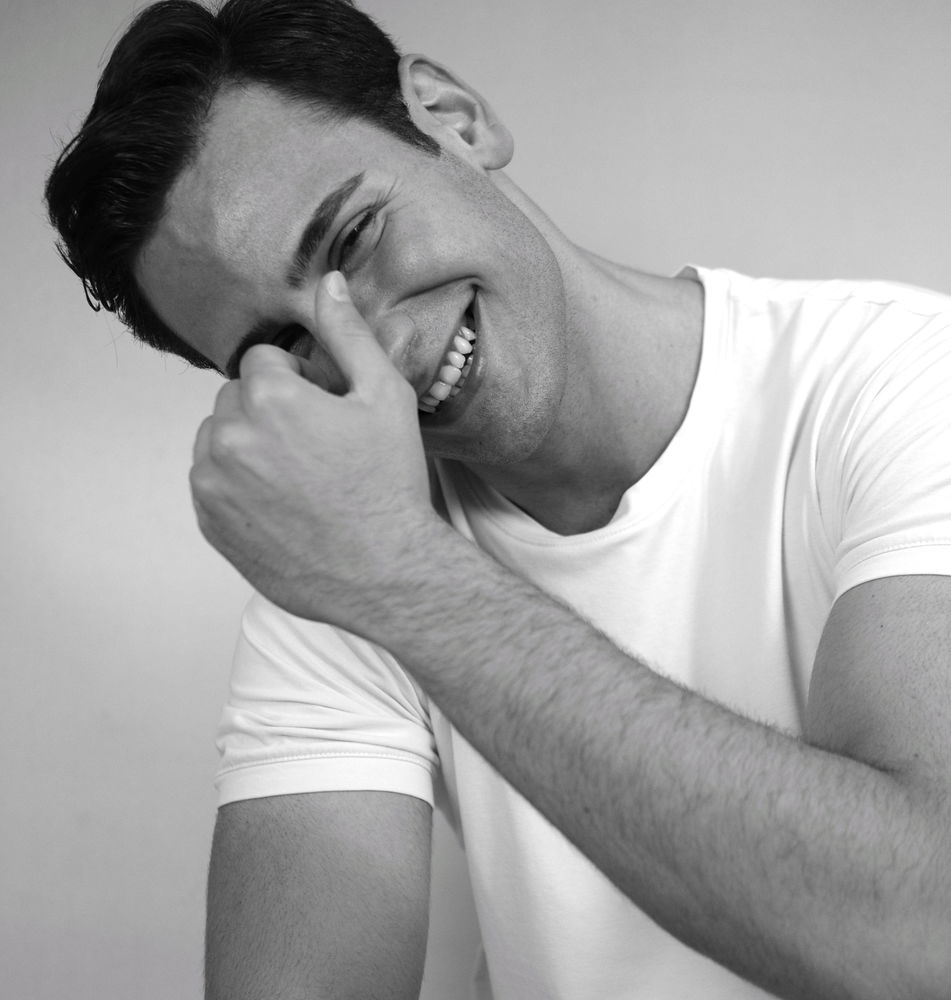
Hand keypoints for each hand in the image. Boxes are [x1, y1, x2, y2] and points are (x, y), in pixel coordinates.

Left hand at [190, 272, 435, 626]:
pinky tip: (282, 503)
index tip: (325, 413)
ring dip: (248, 444)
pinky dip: (236, 484)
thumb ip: (349, 334)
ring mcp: (213, 484)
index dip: (299, 382)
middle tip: (315, 447)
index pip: (264, 360)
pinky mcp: (209, 522)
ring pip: (219, 438)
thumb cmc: (389, 486)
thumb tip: (329, 282)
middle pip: (237, 397)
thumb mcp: (385, 398)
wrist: (385, 572)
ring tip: (298, 477)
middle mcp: (229, 436)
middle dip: (269, 410)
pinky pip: (211, 481)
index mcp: (269, 397)